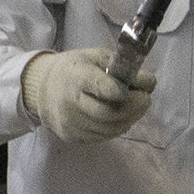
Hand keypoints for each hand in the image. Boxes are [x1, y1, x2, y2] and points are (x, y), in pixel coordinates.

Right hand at [20, 48, 156, 143]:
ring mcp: (70, 123)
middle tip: (146, 99)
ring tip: (136, 108)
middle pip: (110, 113)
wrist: (44, 89)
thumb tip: (148, 83)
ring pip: (110, 129)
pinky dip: (118, 128)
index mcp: (76, 77)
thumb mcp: (96, 56)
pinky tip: (121, 117)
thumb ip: (122, 66)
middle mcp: (70, 102)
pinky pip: (103, 137)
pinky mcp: (72, 136)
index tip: (143, 87)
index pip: (103, 88)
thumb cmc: (76, 69)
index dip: (126, 91)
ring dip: (130, 119)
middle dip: (135, 108)